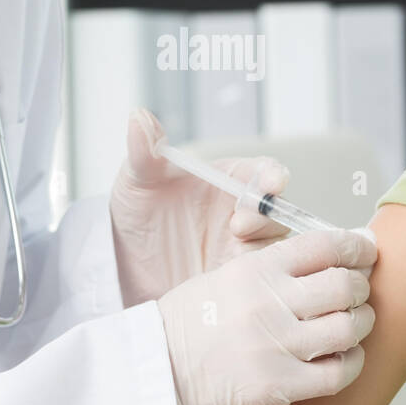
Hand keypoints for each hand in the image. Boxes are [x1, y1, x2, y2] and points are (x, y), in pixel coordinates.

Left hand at [111, 109, 291, 306]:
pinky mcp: (242, 285)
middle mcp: (246, 214)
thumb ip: (144, 154)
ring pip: (278, 250)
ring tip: (232, 258)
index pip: (263, 172)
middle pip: (279, 212)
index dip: (272, 176)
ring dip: (267, 252)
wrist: (126, 269)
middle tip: (239, 225)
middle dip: (267, 217)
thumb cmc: (138, 217)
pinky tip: (235, 287)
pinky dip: (261, 284)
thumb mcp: (137, 184)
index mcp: (230, 181)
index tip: (270, 183)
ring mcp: (246, 250)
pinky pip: (265, 285)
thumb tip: (139, 117)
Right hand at [157, 226, 378, 404]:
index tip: (366, 250)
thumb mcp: (225, 276)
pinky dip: (351, 364)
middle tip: (358, 292)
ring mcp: (275, 344)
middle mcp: (268, 301)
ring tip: (353, 325)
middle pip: (344, 285)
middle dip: (360, 288)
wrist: (157, 372)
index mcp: (255, 268)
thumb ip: (274, 265)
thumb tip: (331, 253)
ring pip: (349, 328)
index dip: (356, 246)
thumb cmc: (192, 324)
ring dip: (360, 325)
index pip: (325, 244)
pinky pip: (338, 373)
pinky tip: (343, 359)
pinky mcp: (280, 384)